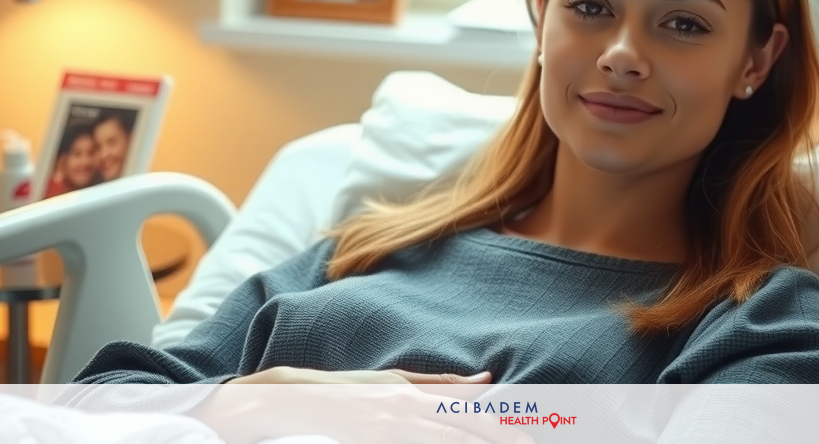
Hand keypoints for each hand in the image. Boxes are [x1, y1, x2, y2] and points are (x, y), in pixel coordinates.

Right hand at [197, 368, 533, 443]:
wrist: (283, 399)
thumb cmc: (342, 391)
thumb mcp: (392, 382)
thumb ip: (438, 384)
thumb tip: (487, 381)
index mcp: (415, 394)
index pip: (473, 416)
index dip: (508, 431)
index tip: (536, 440)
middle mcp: (405, 410)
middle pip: (467, 432)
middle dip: (503, 440)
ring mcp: (387, 427)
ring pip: (446, 440)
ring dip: (478, 442)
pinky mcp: (369, 436)